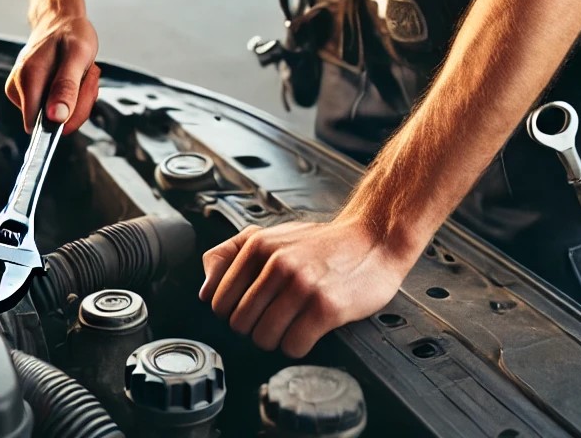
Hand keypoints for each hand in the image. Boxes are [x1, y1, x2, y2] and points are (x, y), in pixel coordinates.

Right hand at [6, 11, 100, 134]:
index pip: (41, 126)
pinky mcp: (27, 91)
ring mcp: (21, 90)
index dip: (66, 118)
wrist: (61, 19)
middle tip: (84, 77)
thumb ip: (66, 87)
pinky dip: (71, 94)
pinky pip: (53, 105)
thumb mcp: (78, 57)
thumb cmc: (71, 33)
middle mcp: (18, 88)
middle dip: (77, 104)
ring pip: (55, 114)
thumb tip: (56, 118)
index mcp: (28, 80)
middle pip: (50, 121)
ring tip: (79, 72)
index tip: (81, 94)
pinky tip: (73, 75)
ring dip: (77, 98)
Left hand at [199, 216, 411, 357]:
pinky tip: (309, 329)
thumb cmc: (324, 243)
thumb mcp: (274, 234)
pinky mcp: (325, 307)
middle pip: (239, 324)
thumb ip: (233, 253)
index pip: (218, 300)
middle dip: (254, 328)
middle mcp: (278, 263)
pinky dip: (299, 346)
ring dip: (277, 339)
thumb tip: (205, 285)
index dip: (232, 312)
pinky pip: (293, 346)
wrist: (375, 239)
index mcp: (259, 245)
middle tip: (275, 318)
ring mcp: (302, 285)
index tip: (251, 310)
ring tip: (293, 323)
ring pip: (263, 338)